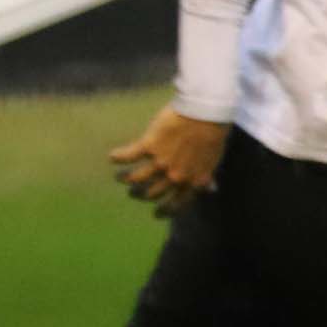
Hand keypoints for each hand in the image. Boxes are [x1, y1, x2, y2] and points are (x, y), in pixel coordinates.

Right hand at [108, 107, 227, 216]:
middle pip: (152, 193)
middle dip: (141, 195)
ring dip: (126, 179)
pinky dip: (118, 157)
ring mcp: (160, 162)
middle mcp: (174, 177)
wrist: (206, 113)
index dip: (166, 211)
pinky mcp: (148, 145)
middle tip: (135, 192)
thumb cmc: (213, 133)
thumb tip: (210, 188)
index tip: (156, 213)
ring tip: (120, 177)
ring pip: (136, 179)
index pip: (177, 204)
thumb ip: (205, 176)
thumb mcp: (213, 161)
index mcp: (192, 182)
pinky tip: (112, 156)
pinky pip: (128, 156)